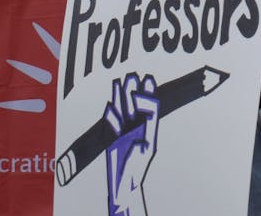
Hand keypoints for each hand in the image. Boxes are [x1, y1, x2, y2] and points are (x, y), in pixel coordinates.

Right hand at [105, 72, 159, 215]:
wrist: (123, 184)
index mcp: (148, 132)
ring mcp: (125, 131)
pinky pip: (112, 120)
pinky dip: (111, 110)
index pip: (150, 110)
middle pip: (136, 106)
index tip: (148, 82)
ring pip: (124, 110)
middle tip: (134, 75)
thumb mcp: (140, 162)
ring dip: (123, 96)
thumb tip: (140, 141)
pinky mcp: (114, 136)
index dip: (149, 96)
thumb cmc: (134, 173)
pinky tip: (110, 101)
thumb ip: (140, 151)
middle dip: (135, 91)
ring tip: (124, 80)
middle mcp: (137, 129)